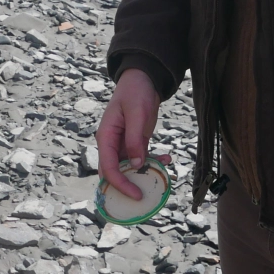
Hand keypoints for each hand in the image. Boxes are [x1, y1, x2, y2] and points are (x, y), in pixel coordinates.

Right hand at [97, 68, 159, 200]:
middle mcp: (112, 144)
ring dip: (146, 173)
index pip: (108, 168)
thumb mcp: (137, 114)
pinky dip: (154, 162)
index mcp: (106, 137)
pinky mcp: (135, 143)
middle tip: (147, 194)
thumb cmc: (135, 92)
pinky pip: (142, 159)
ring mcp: (123, 144)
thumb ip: (135, 140)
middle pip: (115, 173)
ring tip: (164, 170)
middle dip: (129, 185)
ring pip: (130, 168)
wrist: (143, 79)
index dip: (119, 184)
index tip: (135, 194)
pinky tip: (167, 158)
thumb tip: (135, 165)